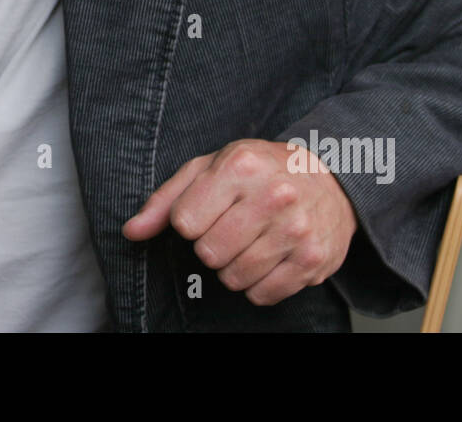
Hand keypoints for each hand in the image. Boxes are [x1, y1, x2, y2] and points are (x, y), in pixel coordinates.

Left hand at [122, 138, 357, 304]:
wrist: (330, 178)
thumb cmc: (259, 171)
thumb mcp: (209, 168)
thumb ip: (166, 200)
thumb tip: (131, 232)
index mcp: (240, 167)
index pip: (184, 223)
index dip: (190, 222)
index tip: (208, 211)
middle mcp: (273, 195)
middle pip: (208, 253)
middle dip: (212, 246)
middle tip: (231, 228)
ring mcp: (296, 229)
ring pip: (234, 278)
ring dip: (234, 267)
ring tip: (250, 241)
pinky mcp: (313, 260)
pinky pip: (262, 295)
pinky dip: (258, 285)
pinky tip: (269, 258)